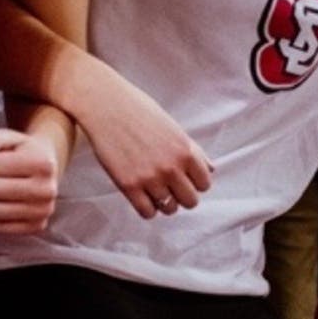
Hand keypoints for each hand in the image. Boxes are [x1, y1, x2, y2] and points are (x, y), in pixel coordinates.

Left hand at [0, 128, 61, 233]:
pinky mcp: (36, 227)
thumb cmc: (22, 152)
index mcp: (44, 164)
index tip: (3, 161)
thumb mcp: (7, 138)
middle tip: (2, 177)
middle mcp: (48, 190)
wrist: (45, 169)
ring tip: (4, 189)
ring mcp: (43, 211)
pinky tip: (8, 203)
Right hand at [75, 68, 212, 219]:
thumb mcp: (173, 128)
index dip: (195, 183)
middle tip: (170, 187)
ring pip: (169, 209)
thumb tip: (210, 169)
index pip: (204, 184)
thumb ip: (194, 151)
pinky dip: (147, 208)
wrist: (106, 105)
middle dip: (182, 196)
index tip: (184, 179)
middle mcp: (171, 167)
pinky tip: (142, 196)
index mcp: (186, 151)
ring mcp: (150, 178)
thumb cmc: (139, 111)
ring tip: (155, 190)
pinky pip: (147, 213)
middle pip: (190, 201)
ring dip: (164, 203)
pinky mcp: (128, 185)